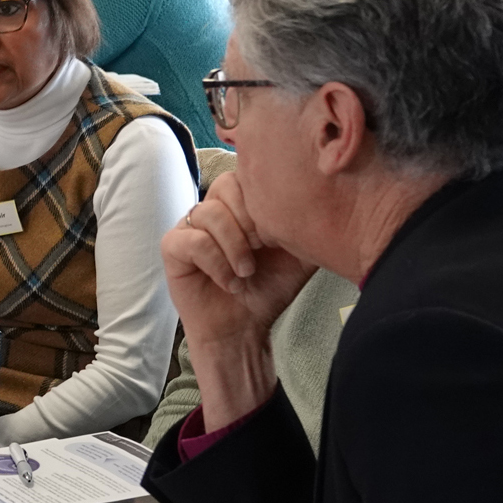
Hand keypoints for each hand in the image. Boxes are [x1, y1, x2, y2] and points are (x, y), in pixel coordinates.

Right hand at [161, 173, 315, 348]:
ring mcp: (189, 227)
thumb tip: (330, 196)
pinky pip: (194, 241)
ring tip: (247, 271)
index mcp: (240, 203)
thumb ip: (311, 222)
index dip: (263, 200)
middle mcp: (212, 209)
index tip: (277, 236)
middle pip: (224, 185)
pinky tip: (229, 282)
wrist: (244, 328)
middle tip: (262, 249)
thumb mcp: (300, 252)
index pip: (248, 174)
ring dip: (234, 246)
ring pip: (208, 212)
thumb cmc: (268, 289)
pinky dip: (217, 263)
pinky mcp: (172, 248)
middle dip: (249, 220)